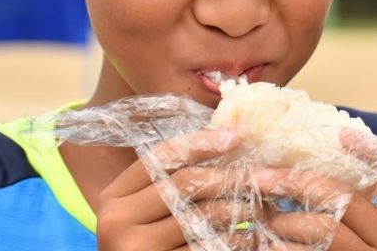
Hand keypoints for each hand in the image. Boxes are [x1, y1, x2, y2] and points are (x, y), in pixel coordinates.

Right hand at [96, 129, 248, 250]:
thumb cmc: (146, 249)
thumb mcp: (142, 214)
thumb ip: (167, 184)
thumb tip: (224, 139)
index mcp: (113, 198)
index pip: (160, 157)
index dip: (200, 142)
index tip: (236, 137)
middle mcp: (117, 221)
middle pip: (185, 184)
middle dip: (230, 177)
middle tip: (263, 176)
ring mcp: (137, 250)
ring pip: (202, 217)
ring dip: (240, 209)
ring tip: (262, 207)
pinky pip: (209, 248)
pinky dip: (236, 241)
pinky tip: (252, 238)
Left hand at [254, 131, 376, 250]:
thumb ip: (366, 198)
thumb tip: (340, 139)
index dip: (371, 153)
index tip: (342, 133)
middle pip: (341, 201)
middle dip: (295, 183)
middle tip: (261, 178)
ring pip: (321, 229)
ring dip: (283, 219)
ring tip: (263, 217)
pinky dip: (279, 247)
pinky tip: (264, 244)